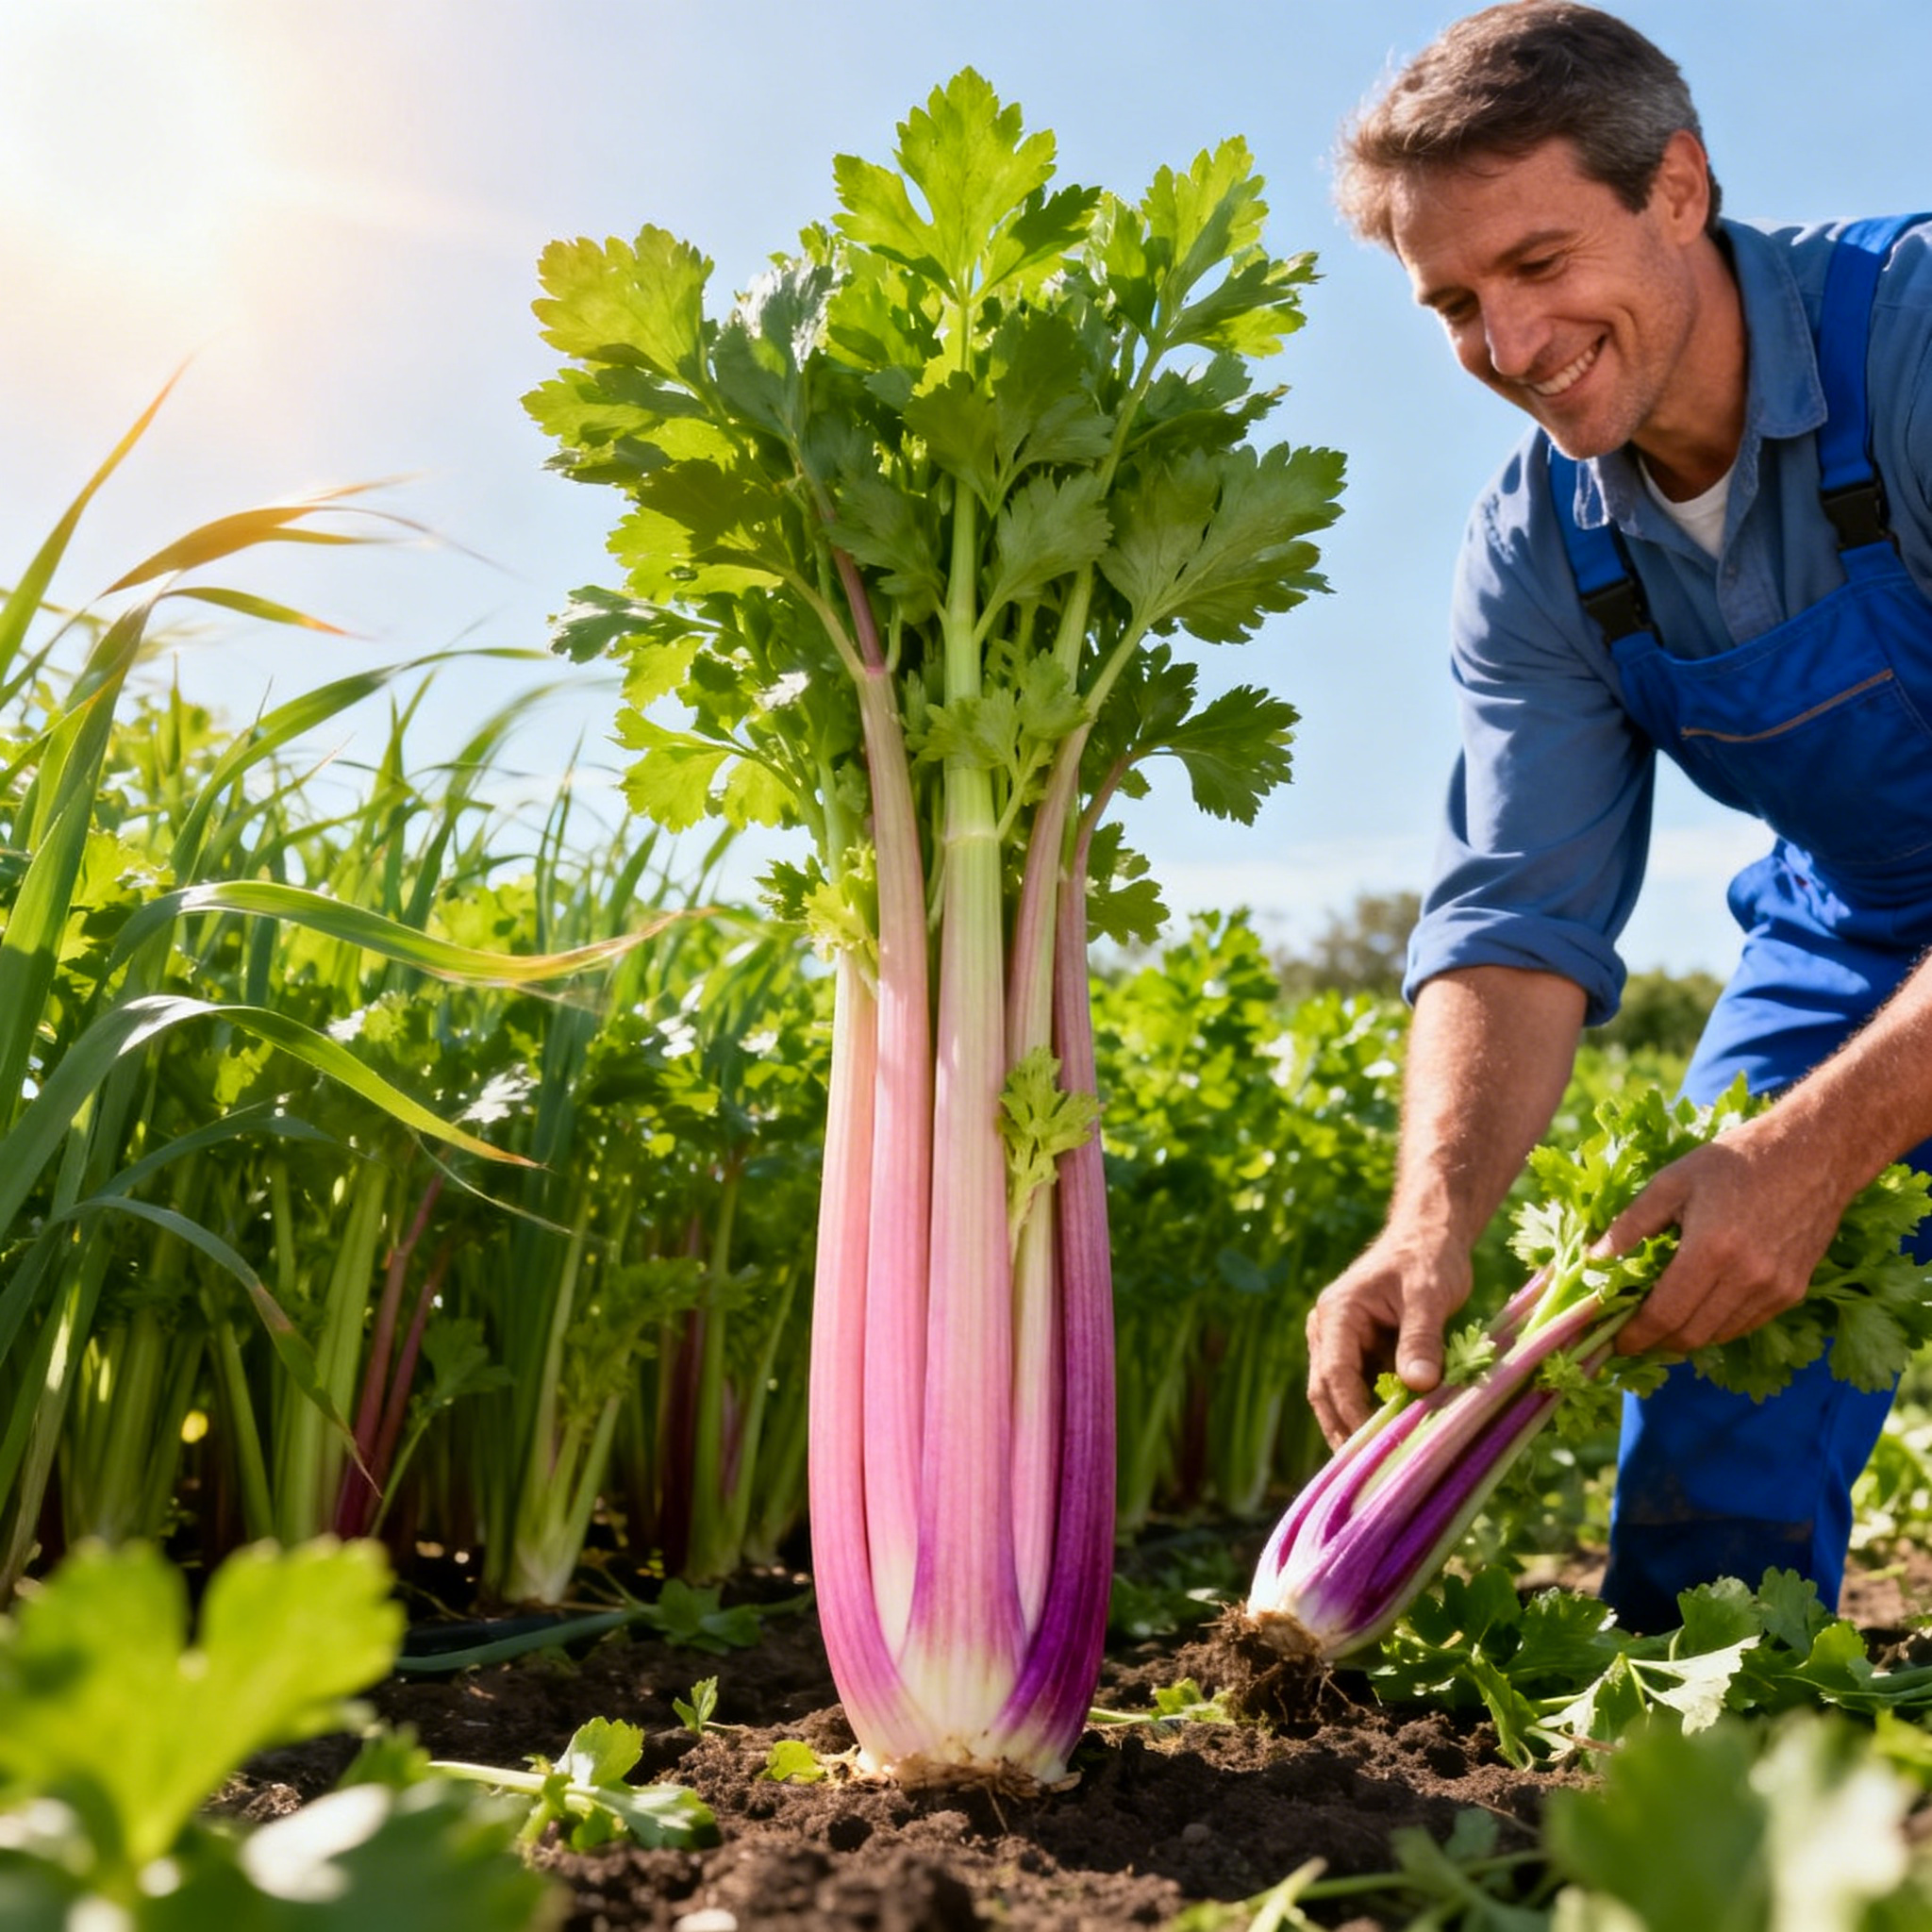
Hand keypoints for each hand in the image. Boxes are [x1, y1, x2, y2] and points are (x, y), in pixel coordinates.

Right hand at [1305, 1230, 1471, 1446]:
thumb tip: (1419, 1385)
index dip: (1349, 1410)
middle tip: (1366, 1469)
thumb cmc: (1428, 1259)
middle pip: (1326, 1388)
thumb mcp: (1429, 1296)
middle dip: (1344, 1427)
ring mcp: (1340, 1340)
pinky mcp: (1359, 1349)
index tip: (1370, 1443)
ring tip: (1377, 1461)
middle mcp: (1328, 1328)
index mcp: (1337, 1312)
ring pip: (1338, 1392)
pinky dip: (1372, 1409)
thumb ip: (1421, 1339)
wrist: (1429, 1237)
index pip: (1334, 1371)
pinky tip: (1391, 1433)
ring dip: (1356, 1422)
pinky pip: (1359, 1386)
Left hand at [1602, 1112, 1850, 1355]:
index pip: (1665, 1315)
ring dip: (1686, 1337)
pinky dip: (1716, 1326)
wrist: (1813, 1154)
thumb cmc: (1735, 1160)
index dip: (1636, 1336)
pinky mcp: (1794, 1292)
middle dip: (1656, 1343)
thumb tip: (1593, 1262)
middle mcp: (1748, 1278)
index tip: (1614, 1342)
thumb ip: (1630, 1225)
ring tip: (1660, 1322)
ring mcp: (1776, 1289)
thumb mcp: (1671, 1182)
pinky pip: (1746, 1324)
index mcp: (1712, 1249)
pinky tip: (1698, 1308)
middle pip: (1692, 1335)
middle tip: (1631, 1335)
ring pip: (1719, 1335)